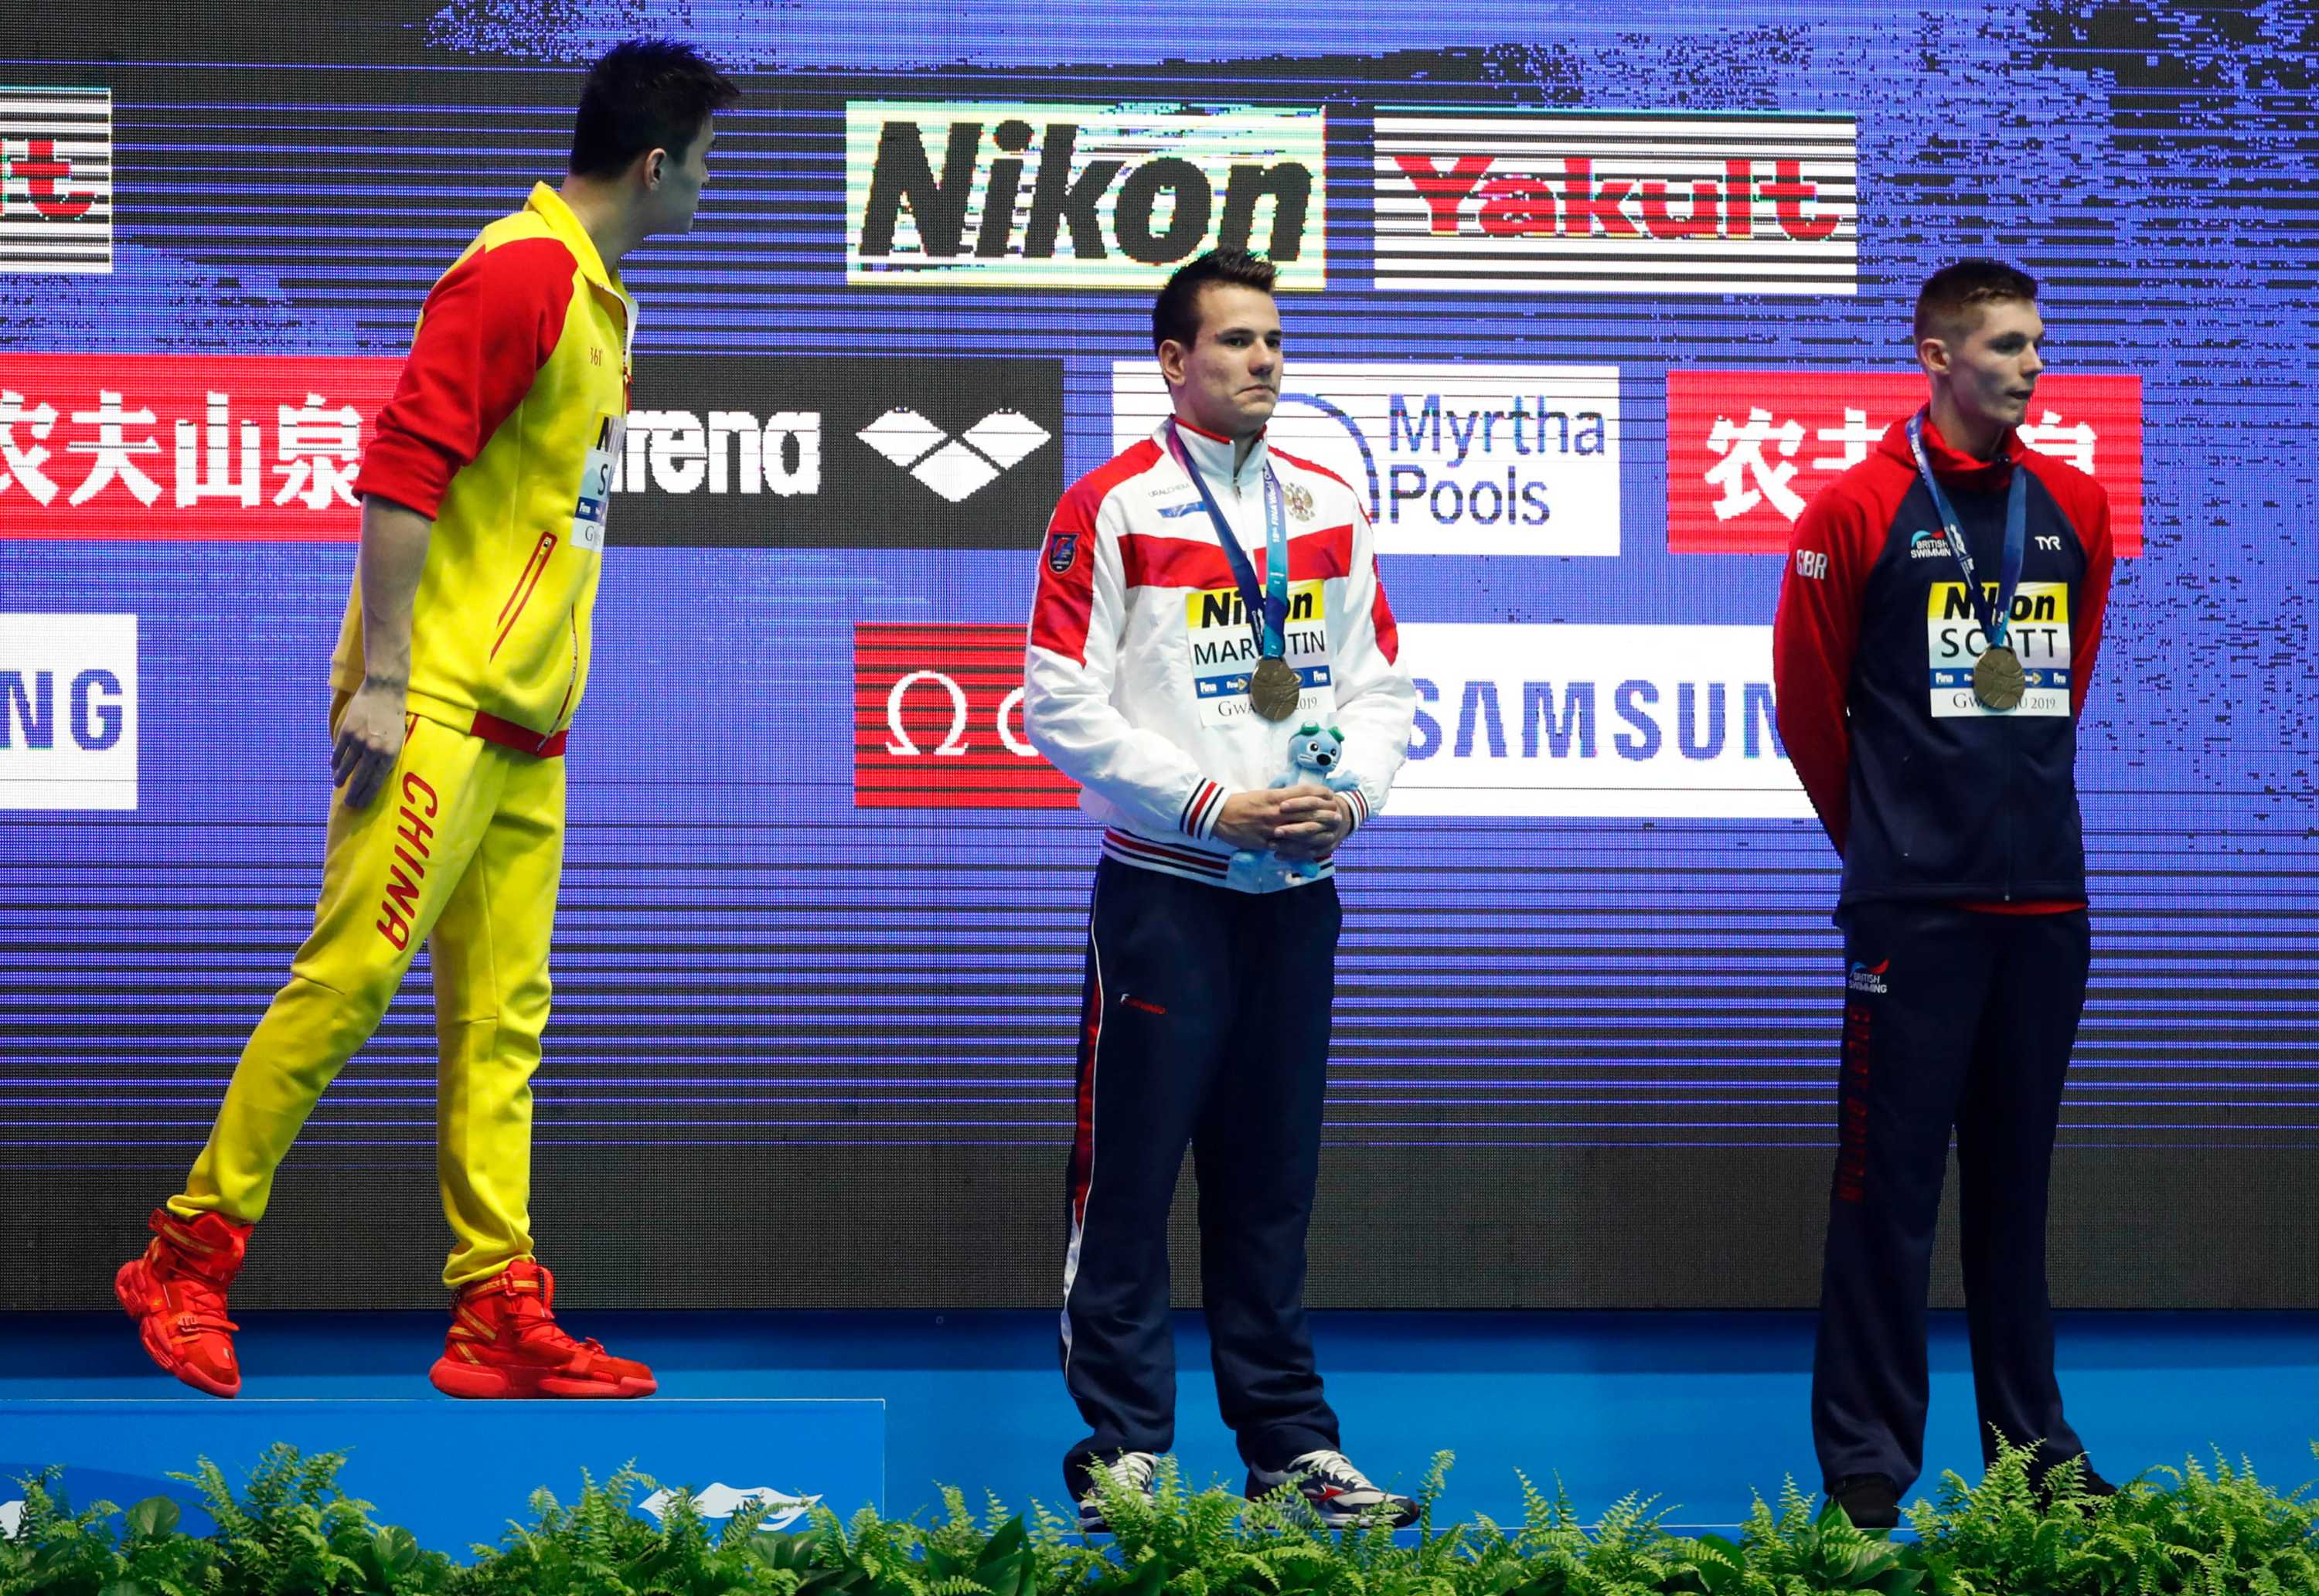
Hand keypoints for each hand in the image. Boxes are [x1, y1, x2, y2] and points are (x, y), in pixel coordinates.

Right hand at [331, 677, 406, 809]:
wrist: (385, 691)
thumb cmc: (394, 716)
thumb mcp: (398, 739)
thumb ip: (388, 757)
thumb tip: (376, 775)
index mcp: (390, 754)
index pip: (376, 782)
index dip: (366, 796)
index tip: (360, 806)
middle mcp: (374, 750)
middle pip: (360, 779)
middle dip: (353, 794)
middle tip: (348, 804)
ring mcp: (359, 741)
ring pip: (346, 767)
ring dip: (341, 778)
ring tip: (338, 784)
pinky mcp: (347, 731)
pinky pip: (339, 752)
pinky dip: (336, 762)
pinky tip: (334, 768)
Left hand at [1269, 785, 1350, 861]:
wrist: (1335, 818)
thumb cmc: (1314, 804)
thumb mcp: (1310, 794)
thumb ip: (1297, 793)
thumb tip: (1276, 793)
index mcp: (1329, 803)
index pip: (1313, 803)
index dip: (1298, 804)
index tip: (1281, 806)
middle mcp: (1333, 821)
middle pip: (1312, 826)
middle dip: (1293, 830)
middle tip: (1275, 831)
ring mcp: (1331, 836)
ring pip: (1310, 842)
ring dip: (1290, 845)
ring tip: (1271, 845)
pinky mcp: (1326, 849)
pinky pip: (1309, 854)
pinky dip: (1293, 855)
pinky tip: (1277, 855)